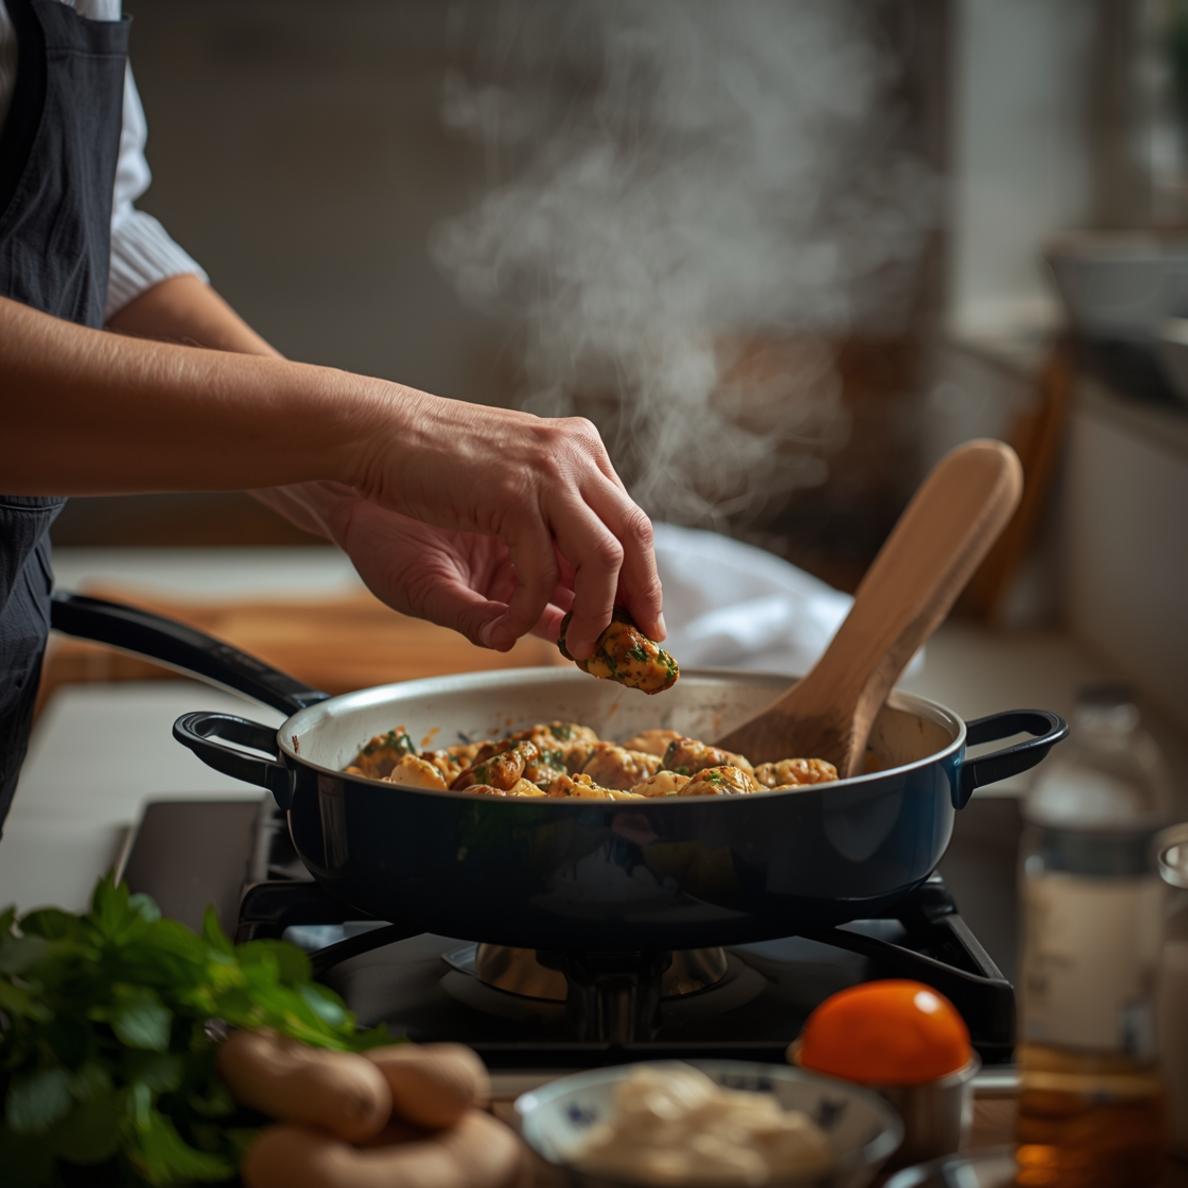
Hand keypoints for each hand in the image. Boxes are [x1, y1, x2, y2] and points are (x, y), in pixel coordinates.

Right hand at [347, 391, 664, 657]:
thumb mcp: (498, 515)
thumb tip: (573, 618)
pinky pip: (542, 573)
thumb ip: (540, 559)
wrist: (367, 441)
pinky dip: (528, 614)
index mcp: (574, 452)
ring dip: (596, 615)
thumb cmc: (422, 475)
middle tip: (637, 644)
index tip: (644, 619)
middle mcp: (571, 456)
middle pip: (635, 535)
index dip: (642, 575)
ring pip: (603, 558)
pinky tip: (504, 632)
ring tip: (580, 650)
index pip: (628, 520)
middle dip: (641, 597)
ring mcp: (546, 473)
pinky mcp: (513, 494)